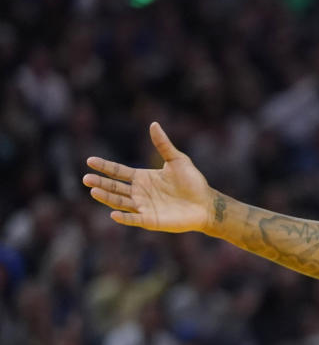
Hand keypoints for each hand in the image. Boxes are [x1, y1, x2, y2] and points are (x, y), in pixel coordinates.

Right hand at [83, 122, 212, 232]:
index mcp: (142, 178)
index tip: (90, 161)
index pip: (118, 172)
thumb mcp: (177, 160)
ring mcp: (143, 207)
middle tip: (86, 178)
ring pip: (119, 202)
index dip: (105, 166)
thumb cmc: (193, 182)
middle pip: (114, 187)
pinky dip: (124, 217)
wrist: (206, 203)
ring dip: (106, 198)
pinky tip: (113, 214)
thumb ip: (163, 145)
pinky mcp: (151, 220)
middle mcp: (139, 192)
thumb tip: (154, 124)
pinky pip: (134, 219)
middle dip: (100, 182)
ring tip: (93, 191)